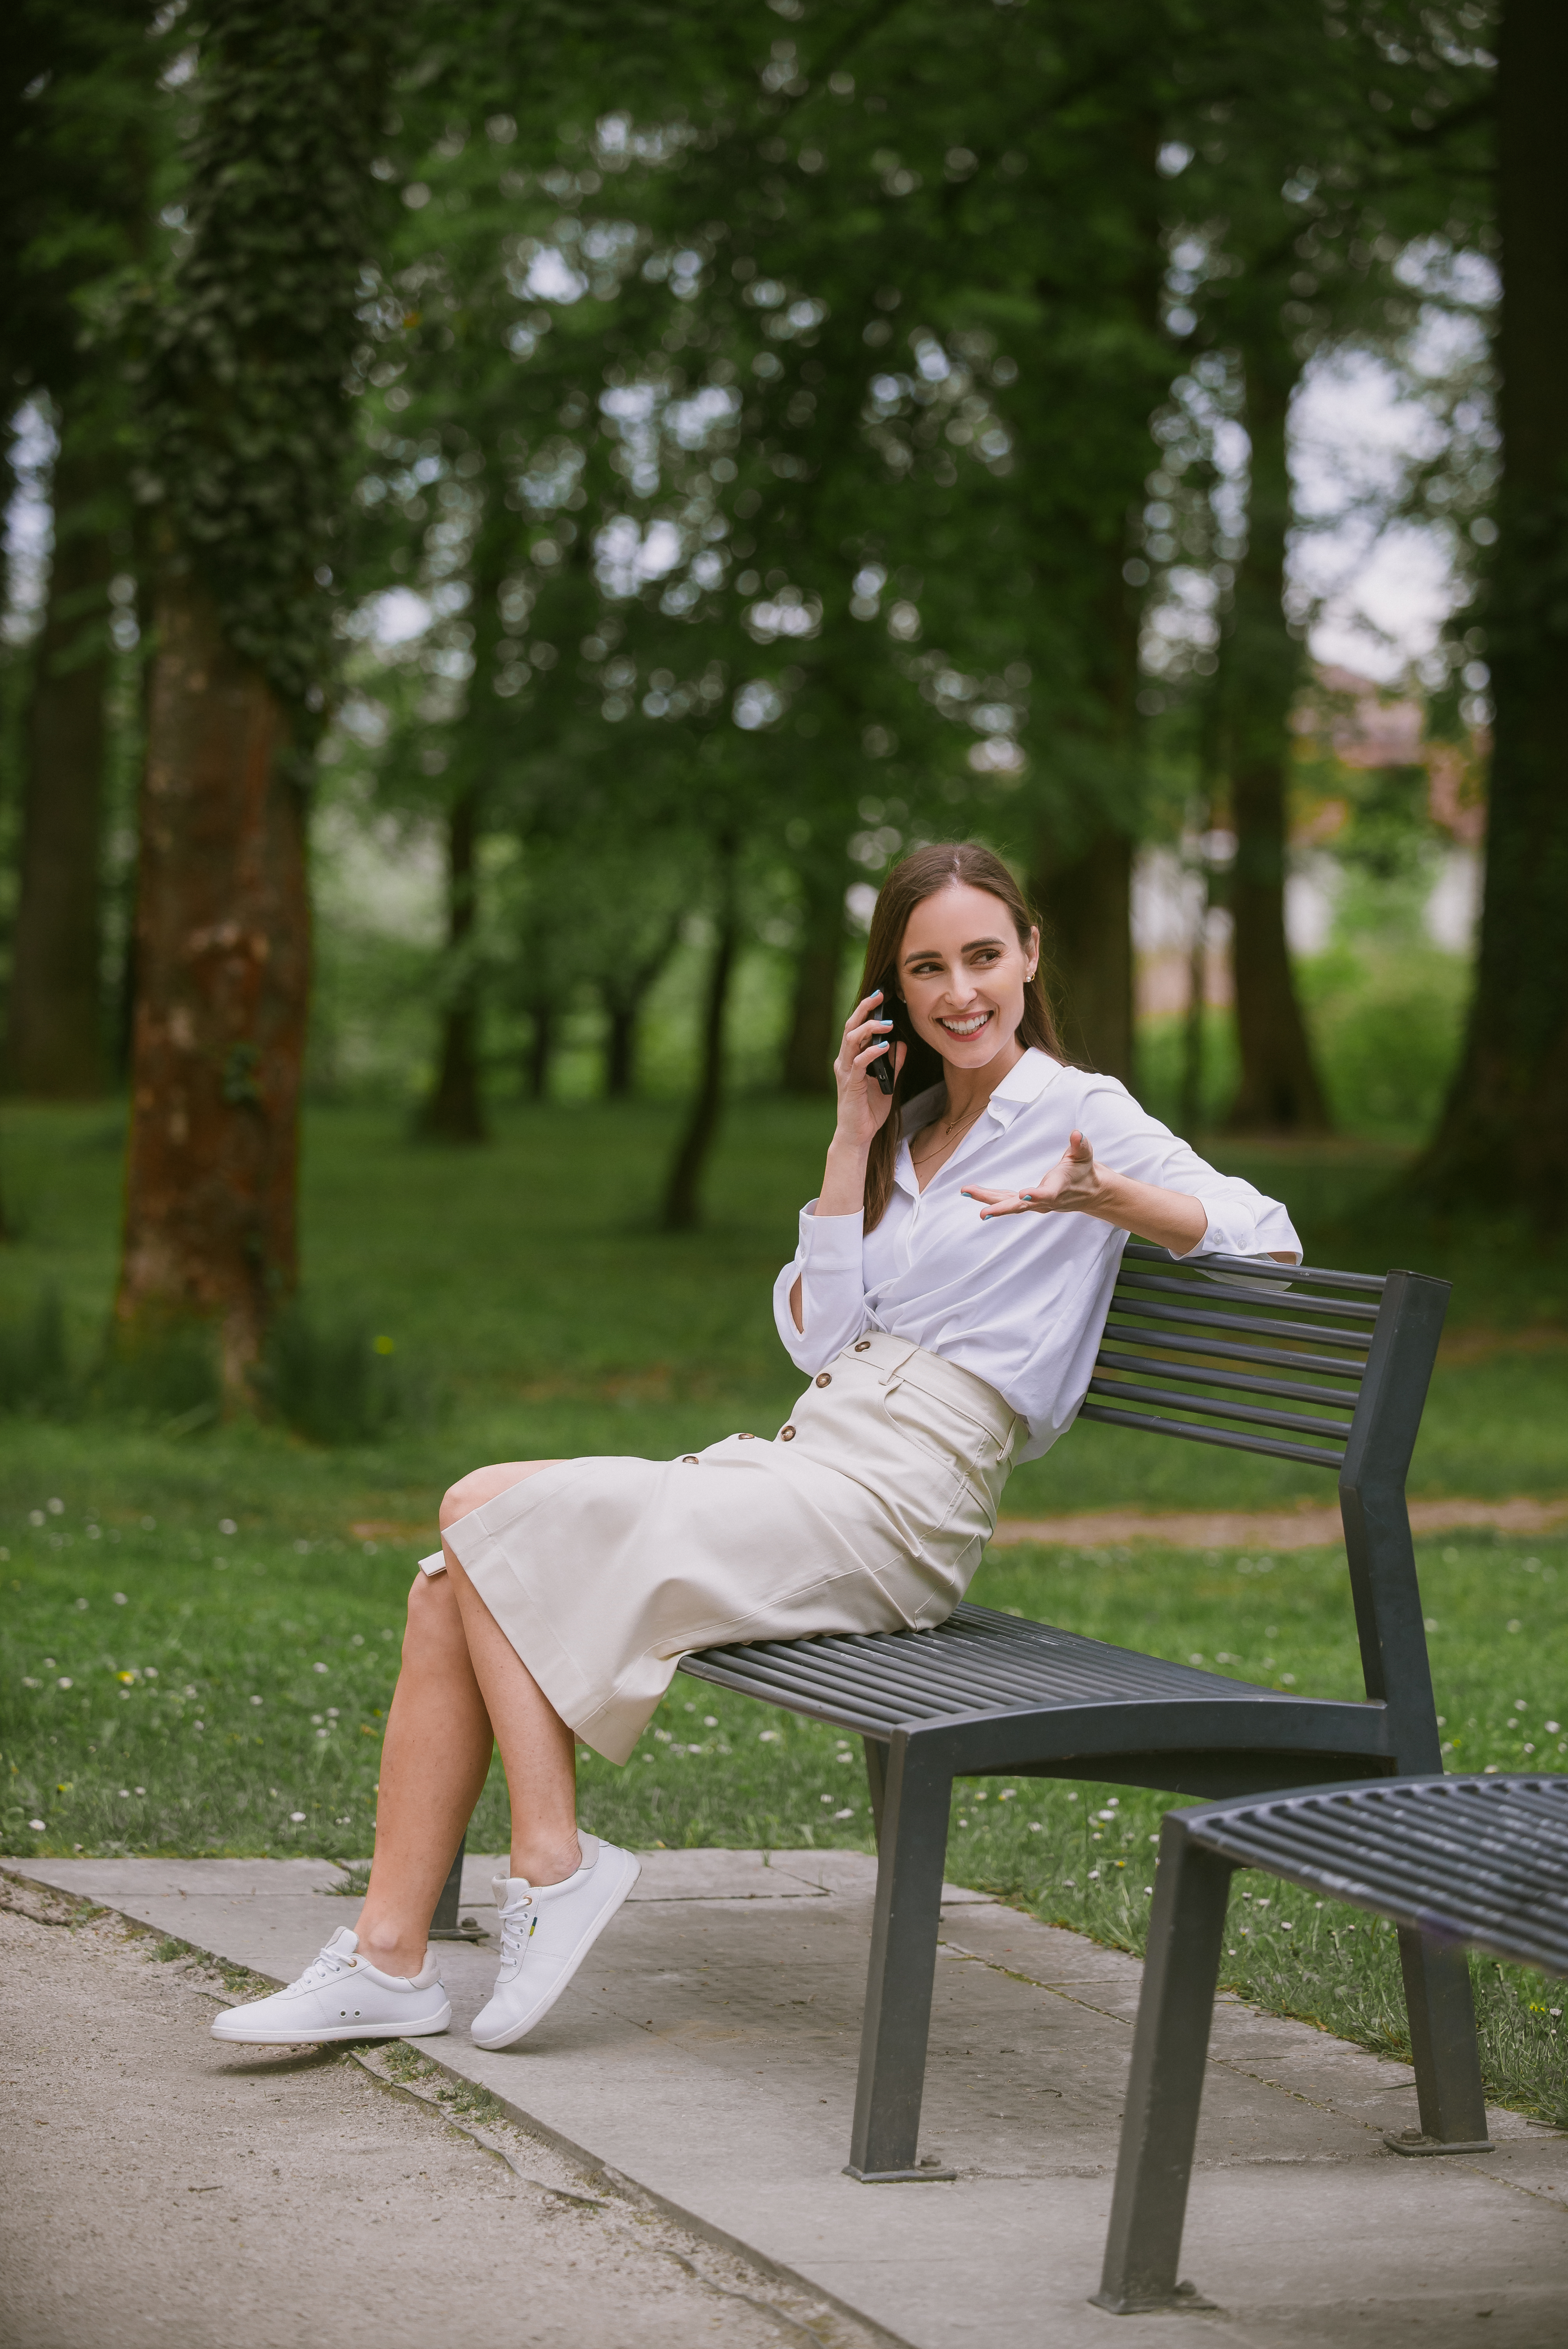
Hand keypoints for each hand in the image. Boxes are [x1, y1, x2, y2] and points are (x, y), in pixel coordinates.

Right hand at [831, 989, 905, 1151]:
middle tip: (879, 995)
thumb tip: (901, 1044)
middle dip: (864, 1009)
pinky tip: (885, 1046)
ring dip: (869, 1029)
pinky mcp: (850, 1084)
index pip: (856, 1028)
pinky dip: (871, 1052)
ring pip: (851, 1041)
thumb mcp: (887, 1083)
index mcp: (852, 1058)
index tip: (881, 996)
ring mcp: (845, 1072)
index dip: (866, 1011)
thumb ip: (893, 1064)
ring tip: (886, 1022)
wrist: (857, 1134)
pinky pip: (859, 1063)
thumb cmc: (869, 1109)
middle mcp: (845, 1061)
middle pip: (850, 1027)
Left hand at [963, 1130, 1104, 1219]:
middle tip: (983, 1213)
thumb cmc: (1084, 1172)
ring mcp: (1034, 1204)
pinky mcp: (1028, 1203)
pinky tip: (973, 1193)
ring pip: (1009, 1204)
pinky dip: (990, 1198)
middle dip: (1001, 1208)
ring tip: (967, 1192)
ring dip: (987, 1200)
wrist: (1089, 1193)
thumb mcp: (1084, 1156)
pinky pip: (1006, 1201)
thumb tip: (1078, 1134)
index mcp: (1059, 1189)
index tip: (1024, 1195)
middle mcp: (1044, 1201)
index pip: (1047, 1195)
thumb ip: (1080, 1146)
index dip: (1037, 1195)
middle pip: (1021, 1206)